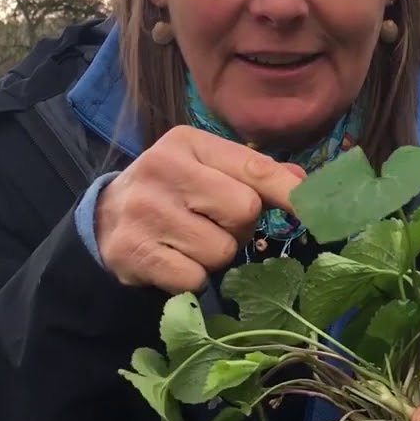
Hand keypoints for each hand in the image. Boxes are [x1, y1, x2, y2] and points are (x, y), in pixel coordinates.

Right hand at [94, 125, 305, 293]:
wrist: (105, 219)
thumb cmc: (174, 191)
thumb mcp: (208, 169)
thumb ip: (256, 174)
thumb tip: (305, 185)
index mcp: (188, 142)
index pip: (253, 168)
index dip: (288, 192)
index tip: (314, 209)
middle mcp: (163, 169)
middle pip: (243, 210)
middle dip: (240, 227)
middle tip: (215, 223)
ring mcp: (145, 211)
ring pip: (221, 250)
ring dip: (215, 255)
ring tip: (189, 240)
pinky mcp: (132, 251)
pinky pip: (194, 278)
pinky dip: (191, 277)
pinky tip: (172, 259)